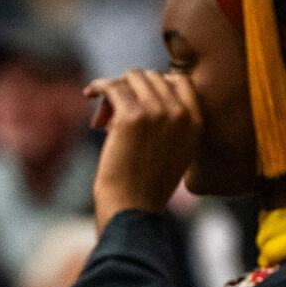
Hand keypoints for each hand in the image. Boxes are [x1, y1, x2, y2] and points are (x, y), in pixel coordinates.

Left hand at [85, 69, 201, 231]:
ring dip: (114, 90)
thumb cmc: (145, 187)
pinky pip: (112, 86)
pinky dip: (98, 87)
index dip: (154, 85)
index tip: (137, 100)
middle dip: (130, 90)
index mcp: (196, 121)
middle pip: (151, 77)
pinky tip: (89, 94)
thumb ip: (170, 123)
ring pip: (131, 78)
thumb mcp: (174, 152)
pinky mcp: (130, 116)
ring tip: (103, 116)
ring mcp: (156, 112)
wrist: (132, 209)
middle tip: (113, 115)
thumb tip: (144, 93)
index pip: (179, 80)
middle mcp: (180, 113)